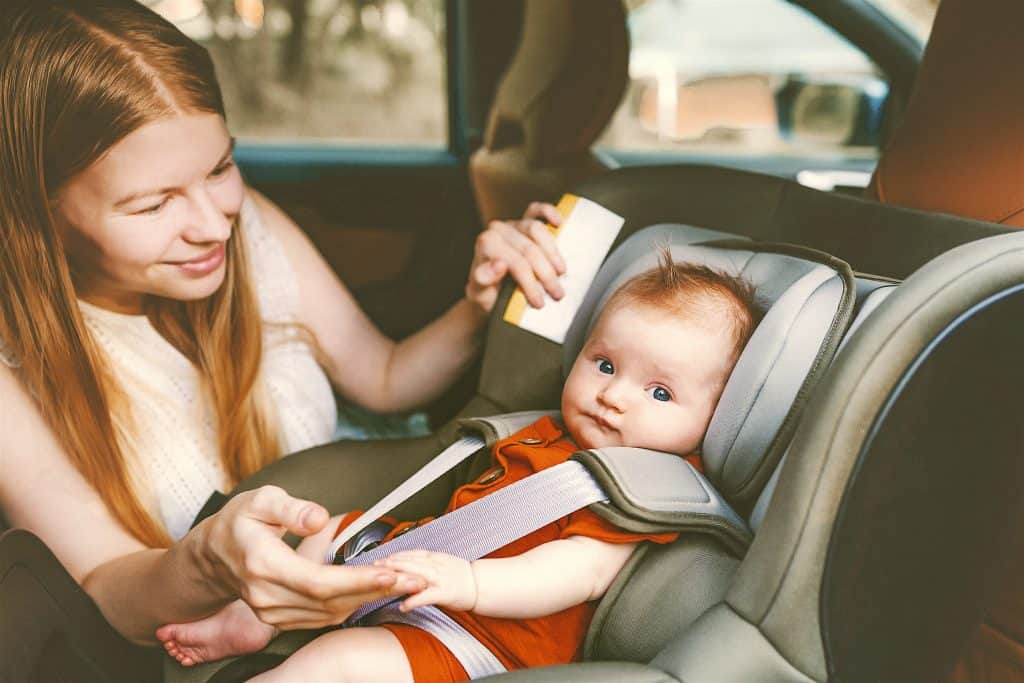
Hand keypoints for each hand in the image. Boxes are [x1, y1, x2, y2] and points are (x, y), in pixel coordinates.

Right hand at [193, 485, 424, 630]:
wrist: (213, 554)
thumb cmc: (241, 521)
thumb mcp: (261, 500)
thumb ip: (290, 508)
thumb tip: (318, 517)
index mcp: (262, 564)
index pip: (317, 581)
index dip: (357, 580)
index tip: (391, 572)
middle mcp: (267, 595)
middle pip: (329, 601)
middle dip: (376, 591)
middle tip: (417, 578)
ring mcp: (272, 611)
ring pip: (329, 614)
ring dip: (371, 599)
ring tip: (408, 582)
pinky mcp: (280, 618)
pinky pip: (322, 617)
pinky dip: (353, 604)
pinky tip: (378, 589)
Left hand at [377, 550, 477, 612]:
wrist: (481, 585)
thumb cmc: (463, 577)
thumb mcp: (445, 563)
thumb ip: (427, 562)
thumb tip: (409, 563)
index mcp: (437, 558)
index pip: (414, 553)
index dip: (397, 554)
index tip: (383, 557)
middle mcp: (438, 565)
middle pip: (412, 561)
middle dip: (393, 562)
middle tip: (377, 565)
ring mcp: (441, 579)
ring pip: (418, 574)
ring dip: (401, 575)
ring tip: (385, 579)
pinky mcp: (445, 593)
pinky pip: (427, 596)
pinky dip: (415, 600)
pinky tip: (403, 606)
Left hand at [465, 201, 566, 313]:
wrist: (489, 292)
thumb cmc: (485, 294)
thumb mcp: (479, 294)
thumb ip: (483, 280)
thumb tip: (499, 264)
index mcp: (486, 244)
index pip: (516, 262)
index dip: (530, 283)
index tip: (539, 302)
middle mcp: (498, 230)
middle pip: (529, 248)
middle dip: (546, 274)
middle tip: (556, 294)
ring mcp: (513, 224)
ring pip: (537, 230)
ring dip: (553, 254)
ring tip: (560, 274)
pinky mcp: (525, 221)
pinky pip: (537, 210)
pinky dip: (549, 213)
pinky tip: (559, 222)